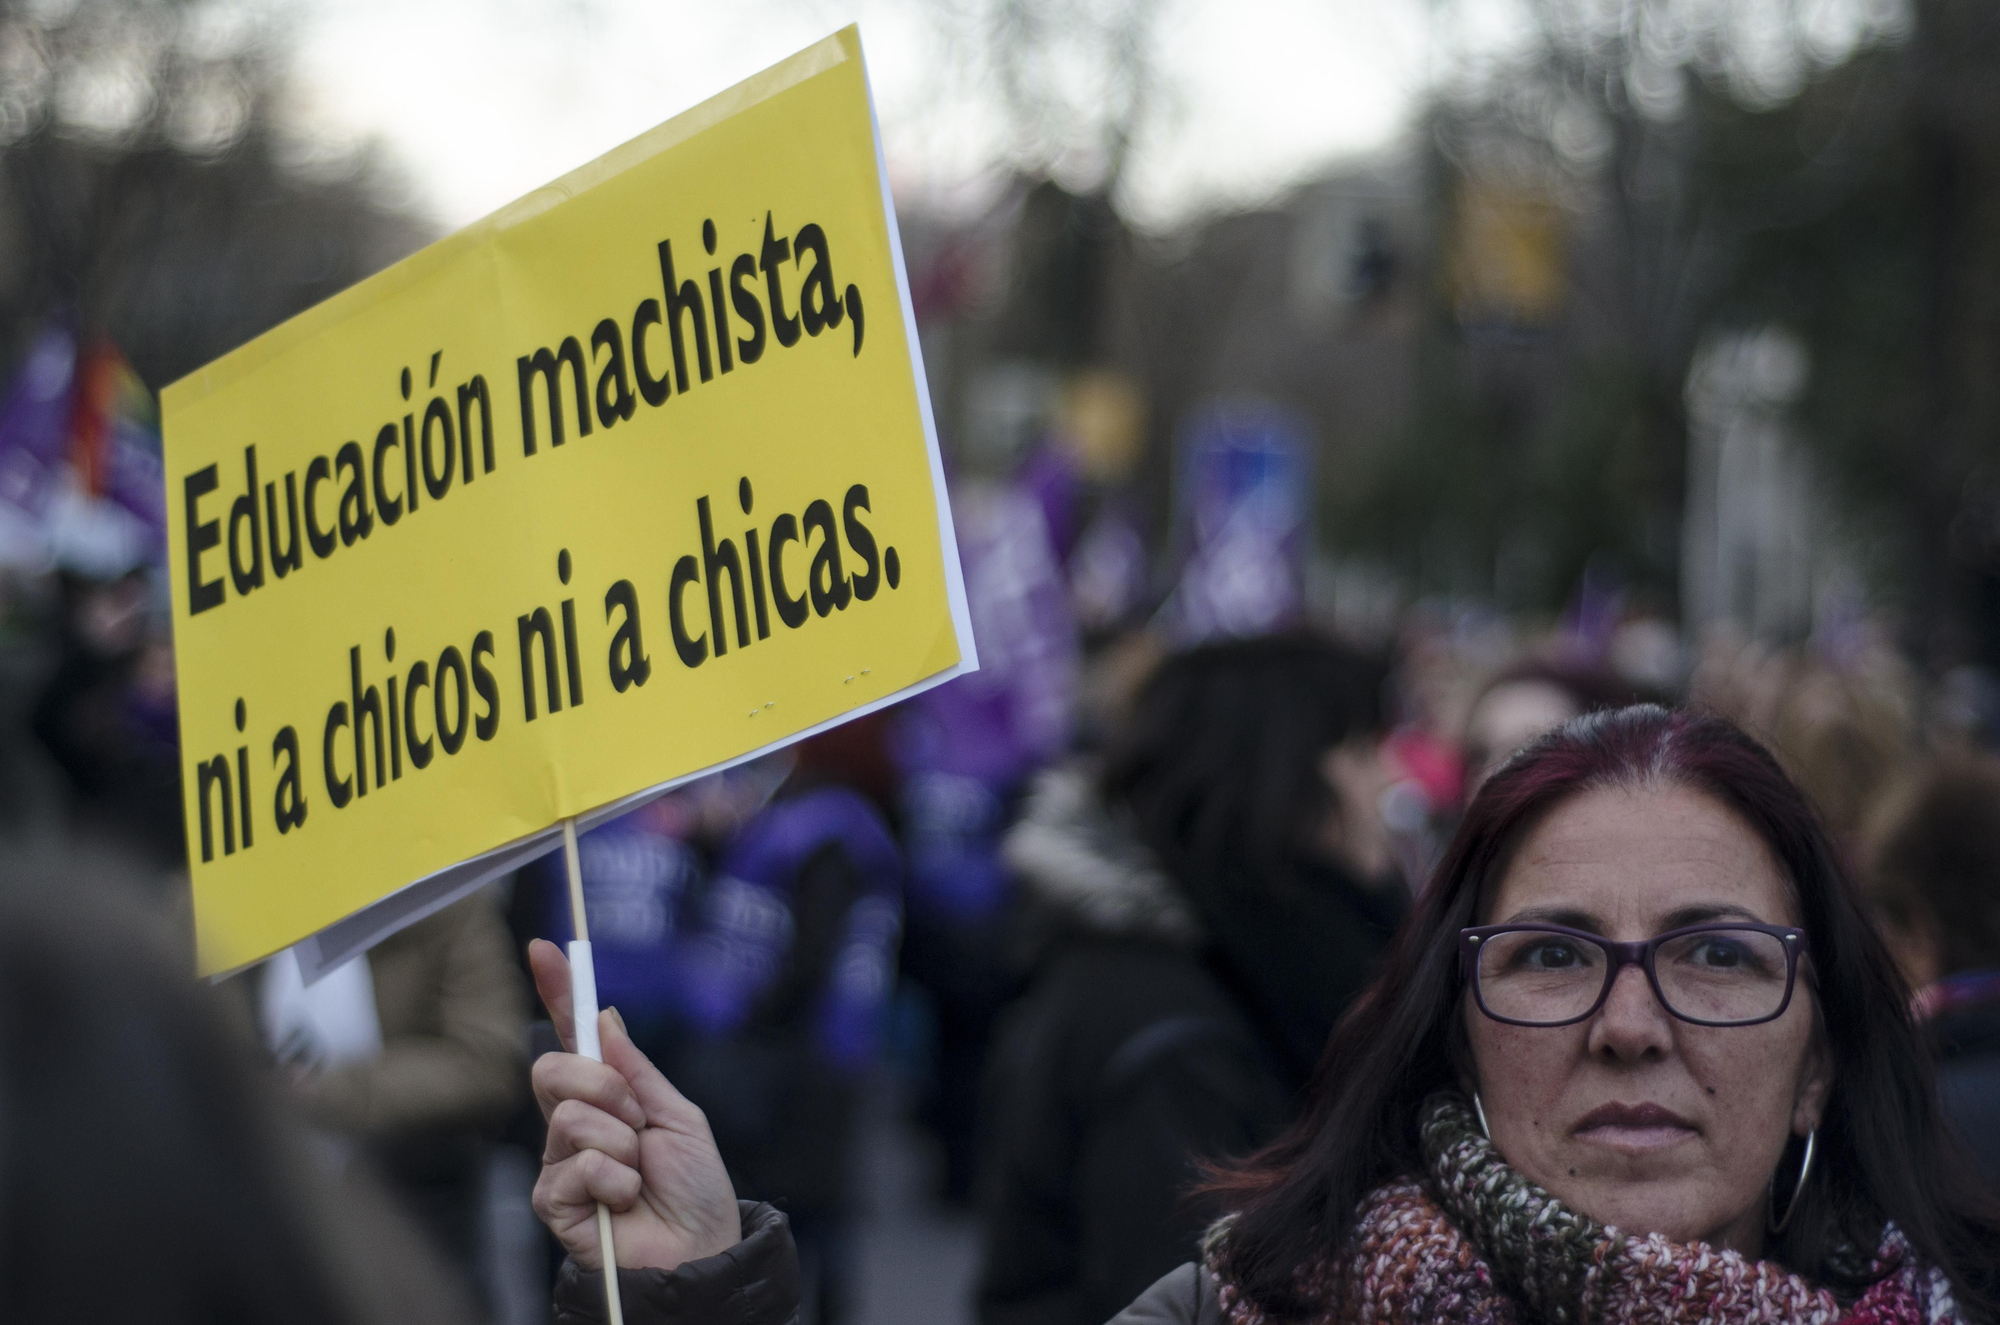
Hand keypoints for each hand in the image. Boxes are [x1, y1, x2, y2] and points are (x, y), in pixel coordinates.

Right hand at [527, 938, 740, 1272]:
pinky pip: (572, 1165)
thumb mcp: (678, 1114)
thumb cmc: (695, 1189)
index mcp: (607, 1095)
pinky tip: (626, 1199)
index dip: (557, 992)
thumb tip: (602, 1015)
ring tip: (639, 1171)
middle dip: (603, 1086)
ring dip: (619, 1140)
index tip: (546, 949)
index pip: (571, 1035)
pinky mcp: (554, 1201)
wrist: (699, 1249)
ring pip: (567, 1116)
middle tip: (637, 1120)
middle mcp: (575, 1123)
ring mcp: (560, 1161)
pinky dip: (614, 1179)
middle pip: (554, 1067)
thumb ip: (636, 1069)